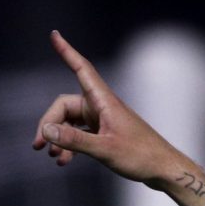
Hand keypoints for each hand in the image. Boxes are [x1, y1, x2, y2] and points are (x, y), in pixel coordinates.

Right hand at [32, 31, 183, 186]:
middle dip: (49, 124)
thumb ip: (74, 140)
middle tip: (38, 146)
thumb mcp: (105, 149)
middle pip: (65, 106)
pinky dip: (71, 145)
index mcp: (104, 102)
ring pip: (71, 122)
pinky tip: (64, 161)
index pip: (81, 69)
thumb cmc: (142, 157)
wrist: (166, 171)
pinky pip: (81, 134)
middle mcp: (103, 107)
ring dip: (59, 137)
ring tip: (50, 156)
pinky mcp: (107, 134)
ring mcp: (105, 120)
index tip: (54, 34)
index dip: (67, 52)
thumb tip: (46, 130)